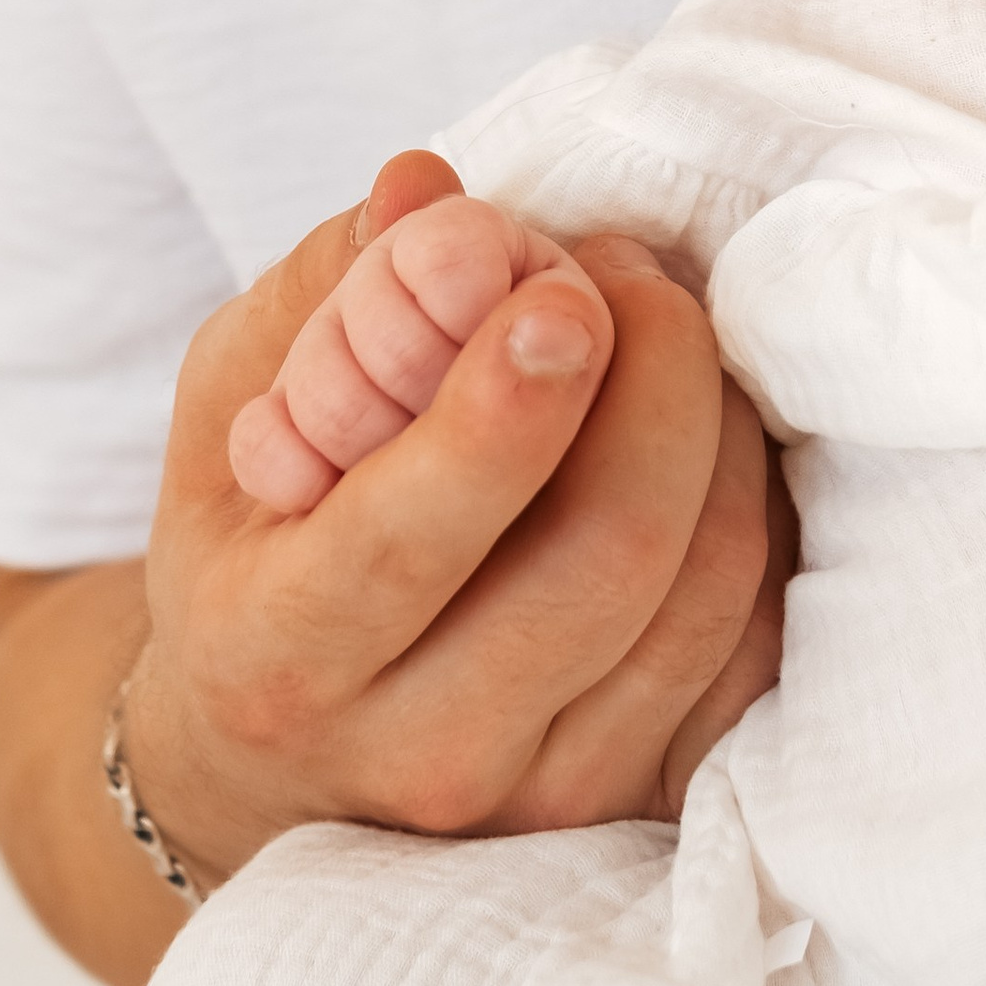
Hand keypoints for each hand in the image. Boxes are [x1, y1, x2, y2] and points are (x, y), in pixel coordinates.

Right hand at [121, 151, 781, 883]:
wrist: (273, 753)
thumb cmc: (258, 536)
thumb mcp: (234, 400)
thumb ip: (327, 288)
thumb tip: (425, 188)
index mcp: (278, 654)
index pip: (408, 539)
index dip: (502, 411)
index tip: (559, 294)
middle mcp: (417, 752)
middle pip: (605, 554)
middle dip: (655, 374)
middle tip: (621, 268)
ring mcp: (543, 795)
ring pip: (704, 584)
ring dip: (715, 419)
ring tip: (652, 330)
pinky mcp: (642, 797)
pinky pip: (752, 636)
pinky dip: (747, 504)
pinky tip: (689, 433)